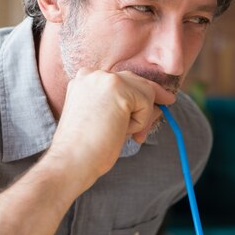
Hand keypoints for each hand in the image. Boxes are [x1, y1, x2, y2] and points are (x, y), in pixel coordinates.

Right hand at [47, 68, 175, 185]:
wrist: (71, 161)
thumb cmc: (87, 148)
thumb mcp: (110, 121)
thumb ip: (130, 109)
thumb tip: (159, 107)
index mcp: (85, 80)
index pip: (124, 81)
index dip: (142, 94)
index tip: (163, 102)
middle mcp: (93, 74)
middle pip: (138, 82)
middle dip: (147, 106)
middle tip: (142, 133)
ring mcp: (105, 78)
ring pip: (145, 92)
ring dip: (141, 118)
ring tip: (120, 134)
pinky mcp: (118, 87)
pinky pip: (146, 103)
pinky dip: (140, 122)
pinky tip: (120, 131)